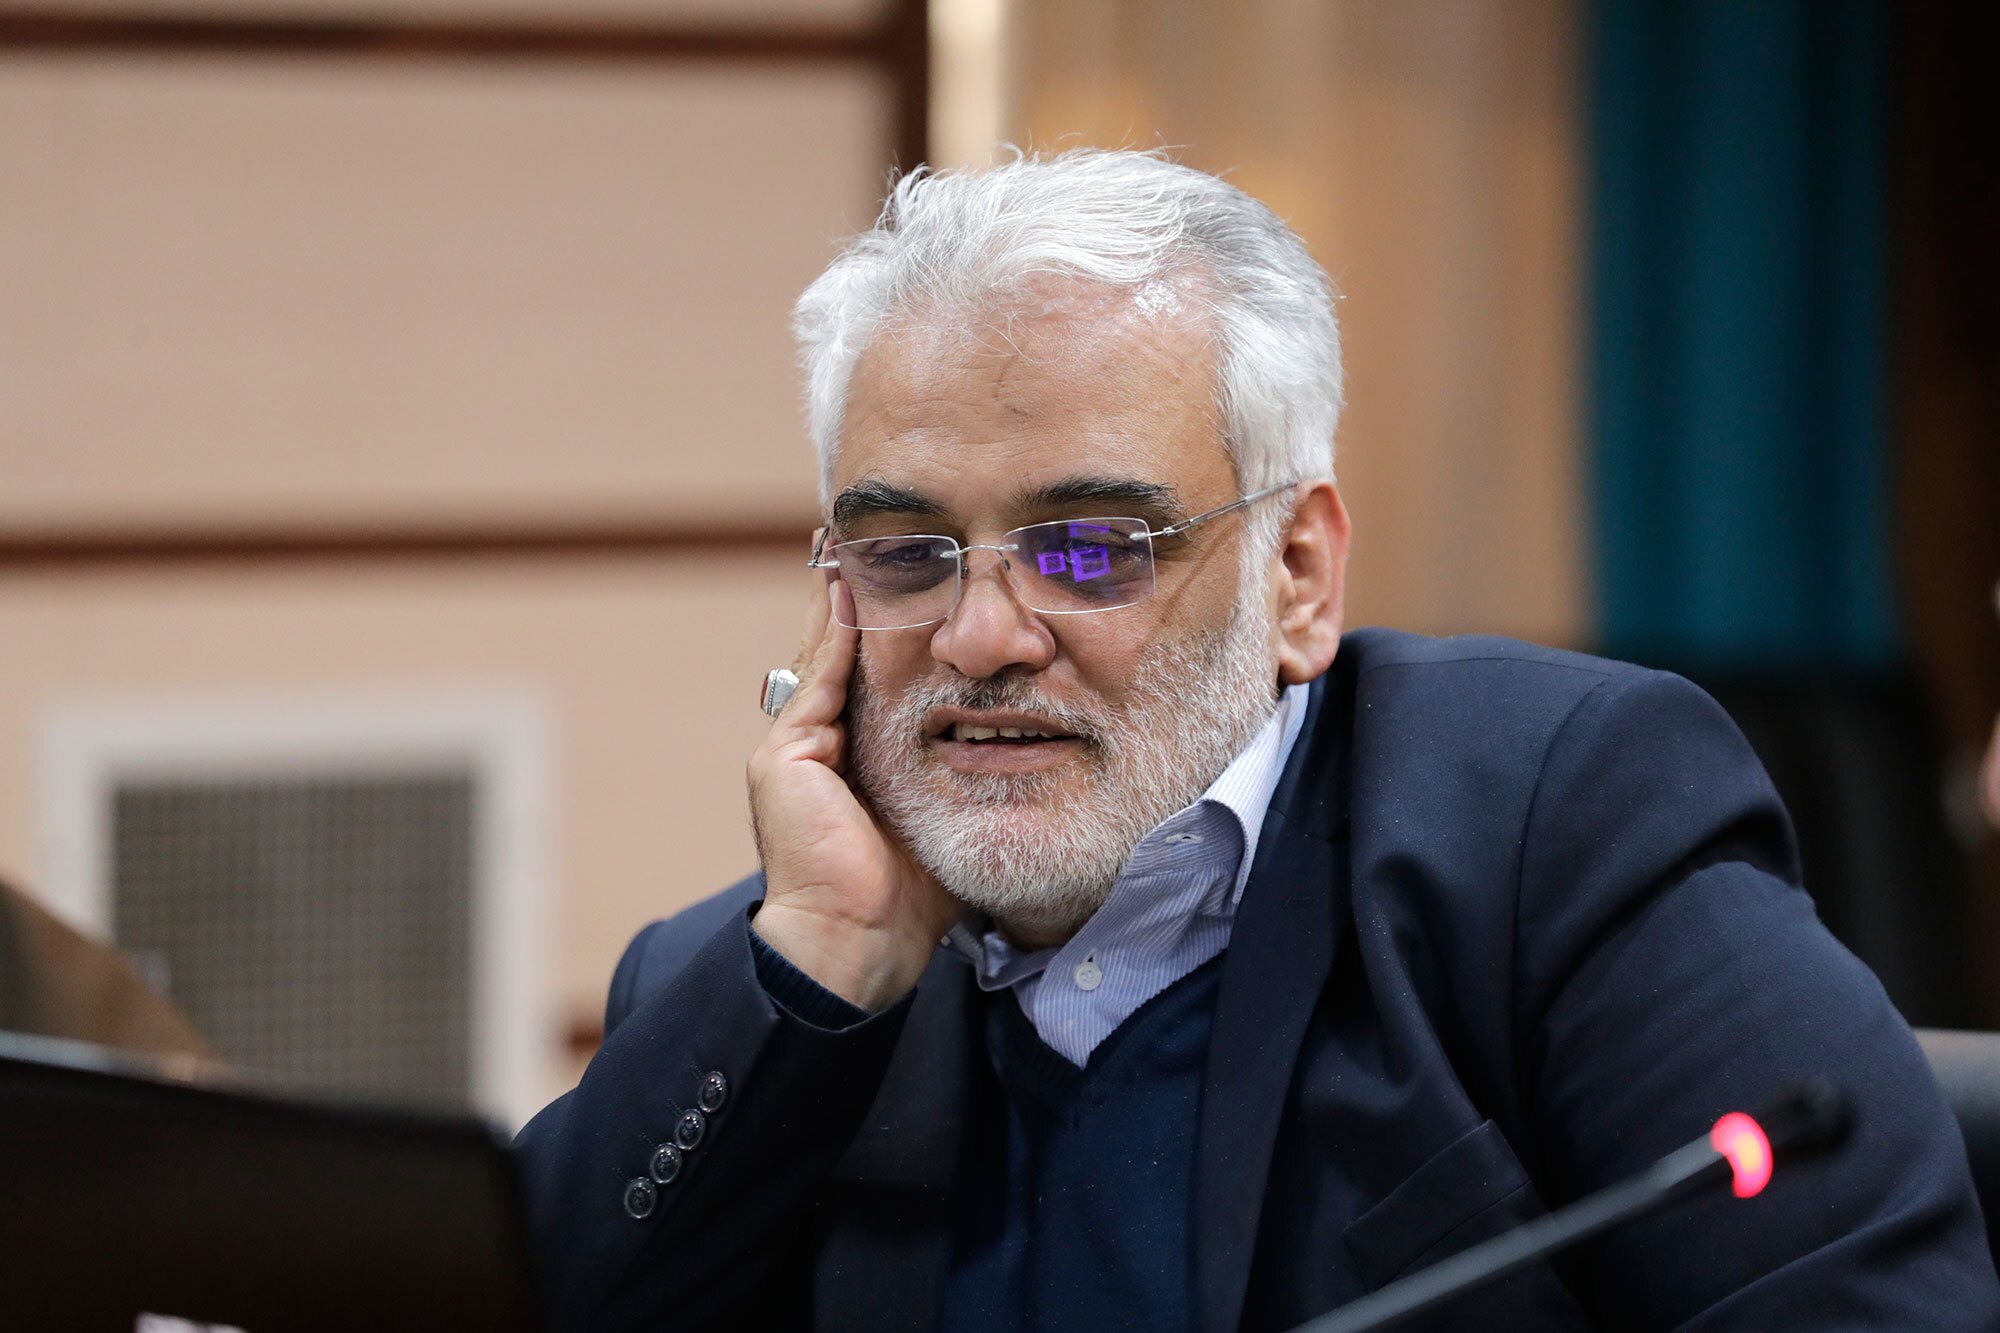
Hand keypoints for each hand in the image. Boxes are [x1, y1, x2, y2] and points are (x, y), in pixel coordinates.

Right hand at [747, 566, 963, 1010]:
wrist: (858, 950)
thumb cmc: (914, 899)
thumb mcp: (951, 817)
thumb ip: (971, 779)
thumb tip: (1031, 750)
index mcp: (856, 761)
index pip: (878, 677)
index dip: (898, 629)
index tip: (929, 580)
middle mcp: (820, 746)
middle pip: (849, 652)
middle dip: (870, 597)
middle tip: (893, 540)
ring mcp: (797, 747)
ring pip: (832, 653)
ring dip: (853, 596)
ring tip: (870, 540)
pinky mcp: (787, 755)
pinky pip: (823, 676)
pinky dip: (843, 628)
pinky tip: (861, 586)